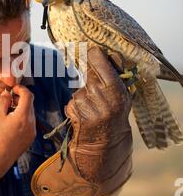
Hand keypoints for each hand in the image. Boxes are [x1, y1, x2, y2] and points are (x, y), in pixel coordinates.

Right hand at [0, 85, 35, 177]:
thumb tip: (7, 93)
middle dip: (20, 99)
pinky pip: (29, 123)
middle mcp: (32, 123)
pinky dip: (22, 118)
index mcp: (24, 116)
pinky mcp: (30, 138)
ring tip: (8, 111)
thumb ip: (2, 101)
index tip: (13, 89)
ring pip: (30, 114)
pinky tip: (11, 122)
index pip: (28, 95)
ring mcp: (32, 132)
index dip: (21, 89)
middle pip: (30, 104)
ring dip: (21, 109)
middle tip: (8, 100)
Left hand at [64, 46, 132, 182]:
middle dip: (90, 75)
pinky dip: (76, 107)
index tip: (92, 51)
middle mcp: (104, 98)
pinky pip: (72, 103)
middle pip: (89, 74)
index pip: (101, 63)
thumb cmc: (114, 115)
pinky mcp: (77, 114)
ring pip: (80, 90)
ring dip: (83, 96)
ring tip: (93, 108)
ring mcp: (89, 106)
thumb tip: (108, 53)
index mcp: (117, 91)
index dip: (94, 55)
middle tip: (95, 85)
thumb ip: (115, 76)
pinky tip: (85, 116)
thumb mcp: (122, 96)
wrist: (105, 144)